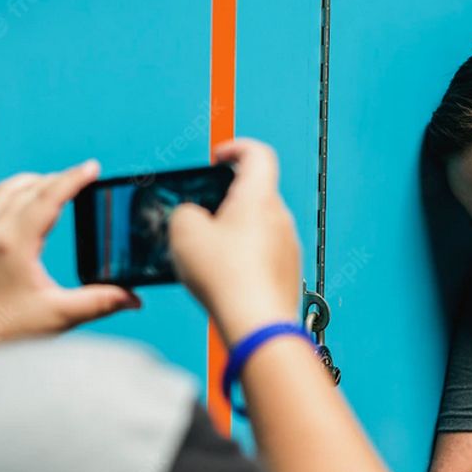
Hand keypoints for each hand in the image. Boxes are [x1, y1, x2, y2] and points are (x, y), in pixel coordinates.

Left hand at [0, 161, 140, 346]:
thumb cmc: (3, 333)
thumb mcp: (57, 317)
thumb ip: (98, 302)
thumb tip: (133, 298)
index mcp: (14, 244)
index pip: (48, 197)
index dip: (73, 179)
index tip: (92, 168)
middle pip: (27, 188)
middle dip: (57, 178)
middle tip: (81, 177)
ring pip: (3, 191)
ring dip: (30, 181)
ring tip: (52, 182)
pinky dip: (5, 194)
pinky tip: (14, 200)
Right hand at [169, 139, 300, 343]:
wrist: (257, 324)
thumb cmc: (226, 277)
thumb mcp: (184, 232)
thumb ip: (184, 212)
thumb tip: (193, 216)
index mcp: (258, 197)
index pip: (258, 154)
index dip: (236, 148)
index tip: (219, 157)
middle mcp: (280, 218)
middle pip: (254, 194)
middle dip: (226, 201)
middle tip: (201, 217)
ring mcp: (288, 246)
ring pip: (259, 227)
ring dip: (234, 233)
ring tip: (209, 255)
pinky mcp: (288, 273)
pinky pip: (264, 255)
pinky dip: (244, 259)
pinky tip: (224, 278)